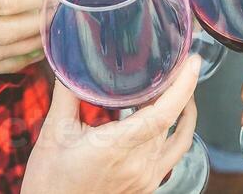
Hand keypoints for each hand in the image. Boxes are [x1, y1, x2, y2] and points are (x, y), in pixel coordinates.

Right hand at [23, 56, 201, 193]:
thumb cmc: (50, 179)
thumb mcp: (54, 131)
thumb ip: (68, 93)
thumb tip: (71, 60)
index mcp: (115, 148)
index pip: (162, 115)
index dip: (182, 87)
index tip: (192, 62)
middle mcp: (138, 166)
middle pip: (170, 120)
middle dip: (174, 88)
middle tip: (170, 63)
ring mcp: (146, 178)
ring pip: (174, 136)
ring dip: (177, 108)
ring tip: (172, 84)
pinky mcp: (147, 186)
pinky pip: (173, 153)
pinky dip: (177, 131)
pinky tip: (172, 116)